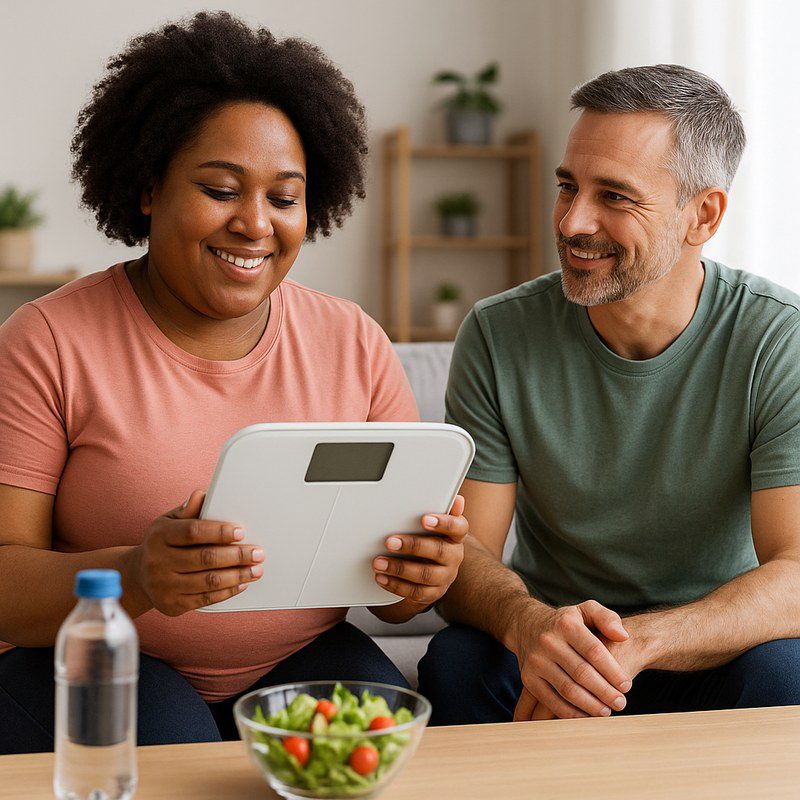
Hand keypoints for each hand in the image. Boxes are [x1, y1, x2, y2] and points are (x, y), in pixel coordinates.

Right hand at [122, 490, 263, 615]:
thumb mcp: (169, 522)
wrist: (138, 575)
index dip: (219, 532)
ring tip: (256, 570)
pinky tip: (241, 584)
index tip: (241, 531)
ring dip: (237, 576)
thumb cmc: (162, 543)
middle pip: (204, 558)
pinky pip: (205, 599)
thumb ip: (187, 510)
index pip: (193, 532)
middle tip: (258, 553)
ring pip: (208, 581)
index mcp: (159, 536)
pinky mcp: (172, 605)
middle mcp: (158, 561)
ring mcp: (164, 586)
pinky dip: (226, 592)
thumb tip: (202, 494)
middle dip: (236, 555)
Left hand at [371, 495, 467, 607]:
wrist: (434, 566)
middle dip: (412, 546)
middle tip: (389, 542)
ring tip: (378, 562)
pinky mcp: (433, 593)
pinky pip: (416, 593)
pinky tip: (382, 577)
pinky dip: (396, 585)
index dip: (443, 523)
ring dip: (399, 568)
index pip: (458, 527)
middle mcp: (454, 556)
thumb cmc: (432, 538)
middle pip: (438, 551)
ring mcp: (445, 577)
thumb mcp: (436, 524)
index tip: (424, 519)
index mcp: (456, 536)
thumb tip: (458, 499)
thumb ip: (442, 510)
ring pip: (425, 574)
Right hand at [512, 600, 632, 720]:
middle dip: (605, 692)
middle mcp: (548, 641)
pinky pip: (552, 701)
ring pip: (568, 690)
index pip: (594, 651)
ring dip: (591, 705)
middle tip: (620, 703)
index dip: (613, 671)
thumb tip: (623, 636)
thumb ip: (607, 618)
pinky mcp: (528, 678)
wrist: (527, 624)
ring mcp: (536, 661)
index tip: (626, 685)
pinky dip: (571, 713)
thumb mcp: (586, 610)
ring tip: (606, 711)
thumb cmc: (565, 622)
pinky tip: (586, 716)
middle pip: (582, 673)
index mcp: (565, 624)